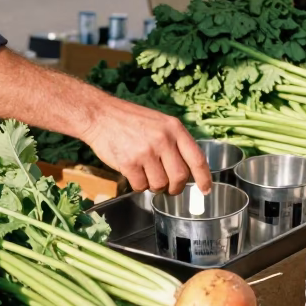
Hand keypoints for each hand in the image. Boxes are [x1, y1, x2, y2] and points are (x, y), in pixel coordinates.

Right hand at [79, 95, 211, 195]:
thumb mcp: (159, 122)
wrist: (100, 115)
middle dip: (175, 187)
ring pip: (160, 184)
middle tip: (168, 188)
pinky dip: (138, 185)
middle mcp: (163, 140)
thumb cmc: (129, 120)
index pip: (197, 158)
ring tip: (145, 175)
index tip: (205, 190)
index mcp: (174, 128)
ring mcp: (146, 152)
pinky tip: (133, 173)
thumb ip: (174, 142)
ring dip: (154, 186)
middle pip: (179, 177)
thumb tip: (187, 169)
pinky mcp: (129, 163)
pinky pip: (140, 186)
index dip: (204, 178)